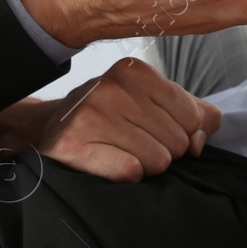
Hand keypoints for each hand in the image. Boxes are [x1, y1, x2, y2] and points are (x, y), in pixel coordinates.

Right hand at [36, 58, 221, 181]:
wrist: (49, 129)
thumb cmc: (111, 117)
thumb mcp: (155, 103)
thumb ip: (196, 116)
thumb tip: (198, 143)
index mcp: (135, 71)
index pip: (193, 117)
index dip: (180, 133)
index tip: (153, 130)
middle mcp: (111, 88)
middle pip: (177, 142)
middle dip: (162, 151)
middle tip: (132, 143)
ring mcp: (90, 115)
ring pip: (158, 161)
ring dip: (144, 167)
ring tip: (119, 152)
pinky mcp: (74, 146)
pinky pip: (131, 172)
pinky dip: (125, 176)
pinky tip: (108, 163)